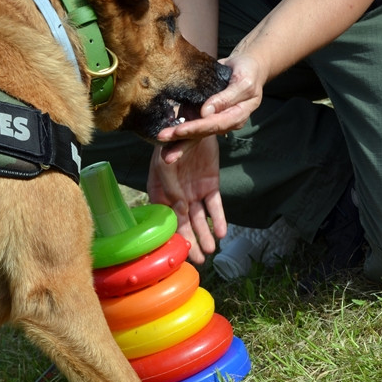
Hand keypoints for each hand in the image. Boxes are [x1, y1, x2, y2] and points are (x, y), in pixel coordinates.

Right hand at [147, 135, 225, 263]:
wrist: (191, 122)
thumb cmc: (171, 143)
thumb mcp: (165, 163)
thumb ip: (171, 188)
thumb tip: (180, 211)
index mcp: (160, 193)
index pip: (165, 219)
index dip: (171, 235)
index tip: (177, 252)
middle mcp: (176, 196)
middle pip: (184, 224)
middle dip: (190, 242)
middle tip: (197, 259)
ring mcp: (193, 191)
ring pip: (199, 219)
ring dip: (204, 235)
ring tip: (210, 251)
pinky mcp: (210, 185)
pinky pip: (215, 206)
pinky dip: (218, 219)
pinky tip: (222, 232)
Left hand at [157, 52, 265, 144]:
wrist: (245, 66)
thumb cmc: (248, 73)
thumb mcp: (243, 82)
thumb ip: (226, 98)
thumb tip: (206, 112)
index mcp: (237, 116)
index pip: (215, 124)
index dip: (196, 128)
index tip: (179, 130)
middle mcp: (223, 122)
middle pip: (202, 134)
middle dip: (181, 140)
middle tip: (163, 140)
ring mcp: (212, 119)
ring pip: (194, 133)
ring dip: (177, 142)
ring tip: (162, 150)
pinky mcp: (203, 113)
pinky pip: (189, 123)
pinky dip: (176, 130)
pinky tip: (164, 138)